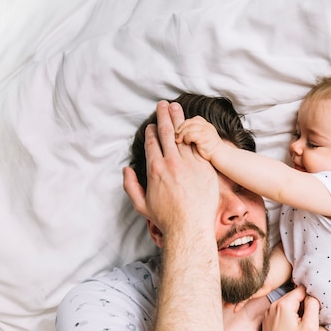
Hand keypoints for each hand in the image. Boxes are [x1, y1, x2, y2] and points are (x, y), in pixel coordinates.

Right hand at [123, 101, 218, 235]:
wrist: (190, 226)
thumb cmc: (166, 218)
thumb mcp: (141, 205)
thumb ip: (131, 186)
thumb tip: (126, 170)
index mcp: (155, 169)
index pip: (151, 143)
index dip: (150, 132)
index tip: (150, 124)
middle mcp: (171, 163)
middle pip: (166, 133)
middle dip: (163, 116)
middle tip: (163, 104)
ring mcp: (189, 164)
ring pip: (183, 135)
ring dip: (179, 119)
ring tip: (177, 107)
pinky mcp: (204, 167)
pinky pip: (198, 146)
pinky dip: (194, 134)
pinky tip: (194, 124)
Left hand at [175, 115, 222, 161]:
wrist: (220, 155)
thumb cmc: (210, 150)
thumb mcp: (202, 138)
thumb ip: (195, 133)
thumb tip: (180, 133)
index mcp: (206, 125)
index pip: (192, 119)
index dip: (184, 124)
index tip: (178, 131)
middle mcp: (206, 125)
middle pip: (189, 122)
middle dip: (180, 128)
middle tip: (176, 135)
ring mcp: (206, 130)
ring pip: (188, 128)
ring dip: (181, 134)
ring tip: (179, 140)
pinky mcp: (204, 137)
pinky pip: (190, 134)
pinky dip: (186, 138)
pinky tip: (187, 143)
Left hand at [262, 285, 319, 330]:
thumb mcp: (310, 326)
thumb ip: (313, 305)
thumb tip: (311, 295)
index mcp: (283, 305)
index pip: (300, 290)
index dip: (309, 298)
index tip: (311, 310)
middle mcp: (272, 306)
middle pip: (292, 296)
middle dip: (301, 304)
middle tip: (305, 320)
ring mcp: (267, 313)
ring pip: (286, 304)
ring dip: (294, 310)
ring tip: (297, 326)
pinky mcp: (266, 321)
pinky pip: (279, 312)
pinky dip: (286, 316)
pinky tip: (290, 329)